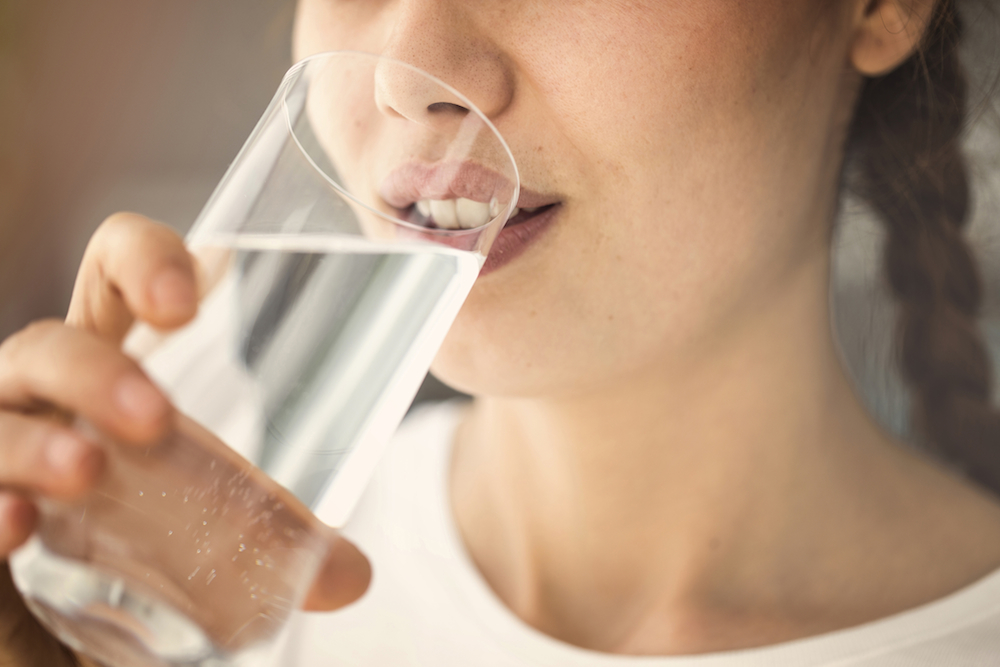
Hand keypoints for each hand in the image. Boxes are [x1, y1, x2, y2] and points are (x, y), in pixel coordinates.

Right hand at [0, 213, 369, 660]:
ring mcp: (3, 455)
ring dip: (30, 440)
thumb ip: (269, 540)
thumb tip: (349, 575)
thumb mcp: (214, 533)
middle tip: (157, 418)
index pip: (110, 280)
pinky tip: (15, 525)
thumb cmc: (145, 556)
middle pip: (45, 347)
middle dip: (94, 370)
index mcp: (107, 375)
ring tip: (81, 468)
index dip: (138, 260)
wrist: (80, 638)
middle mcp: (44, 406)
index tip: (184, 304)